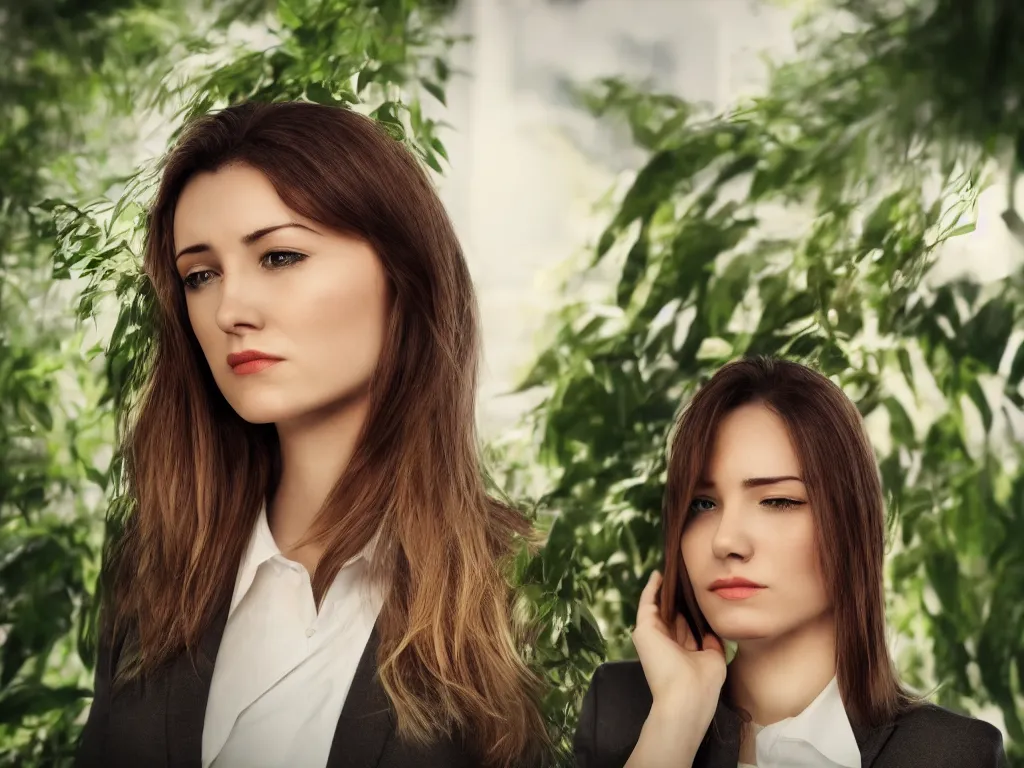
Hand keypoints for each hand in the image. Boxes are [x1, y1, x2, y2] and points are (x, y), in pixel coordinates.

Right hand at [632, 570, 725, 728]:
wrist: (686, 697)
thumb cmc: (703, 684)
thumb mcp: (714, 659)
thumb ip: (711, 643)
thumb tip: (712, 631)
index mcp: (681, 653)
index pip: (684, 627)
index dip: (690, 611)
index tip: (698, 594)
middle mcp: (665, 644)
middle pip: (671, 615)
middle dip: (679, 597)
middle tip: (686, 576)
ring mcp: (652, 637)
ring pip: (658, 607)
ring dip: (665, 589)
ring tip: (674, 569)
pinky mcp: (644, 630)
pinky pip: (647, 603)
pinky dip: (653, 588)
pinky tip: (659, 574)